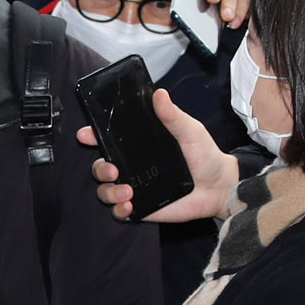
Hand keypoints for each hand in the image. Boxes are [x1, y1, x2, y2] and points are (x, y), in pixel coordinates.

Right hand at [79, 89, 238, 224]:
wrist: (219, 186)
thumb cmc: (204, 155)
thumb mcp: (190, 131)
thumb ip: (172, 116)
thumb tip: (159, 93)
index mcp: (139, 145)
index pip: (108, 138)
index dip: (92, 135)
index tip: (85, 134)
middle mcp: (132, 165)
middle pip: (100, 166)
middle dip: (99, 169)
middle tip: (113, 170)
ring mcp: (135, 187)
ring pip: (105, 190)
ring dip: (109, 192)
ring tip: (127, 192)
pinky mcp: (142, 207)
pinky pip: (119, 211)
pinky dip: (119, 210)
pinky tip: (129, 206)